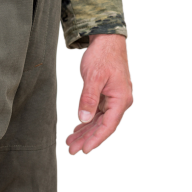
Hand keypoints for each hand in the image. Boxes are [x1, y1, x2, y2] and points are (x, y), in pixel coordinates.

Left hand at [66, 34, 132, 155]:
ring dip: (84, 132)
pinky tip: (76, 131)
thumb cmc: (103, 56)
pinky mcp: (106, 97)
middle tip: (72, 150)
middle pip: (102, 126)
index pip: (108, 125)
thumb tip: (84, 118)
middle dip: (87, 139)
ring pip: (98, 121)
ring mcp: (113, 100)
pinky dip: (86, 122)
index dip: (96, 139)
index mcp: (120, 99)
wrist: (107, 40)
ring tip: (70, 143)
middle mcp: (119, 102)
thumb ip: (88, 98)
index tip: (85, 150)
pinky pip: (96, 114)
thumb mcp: (94, 77)